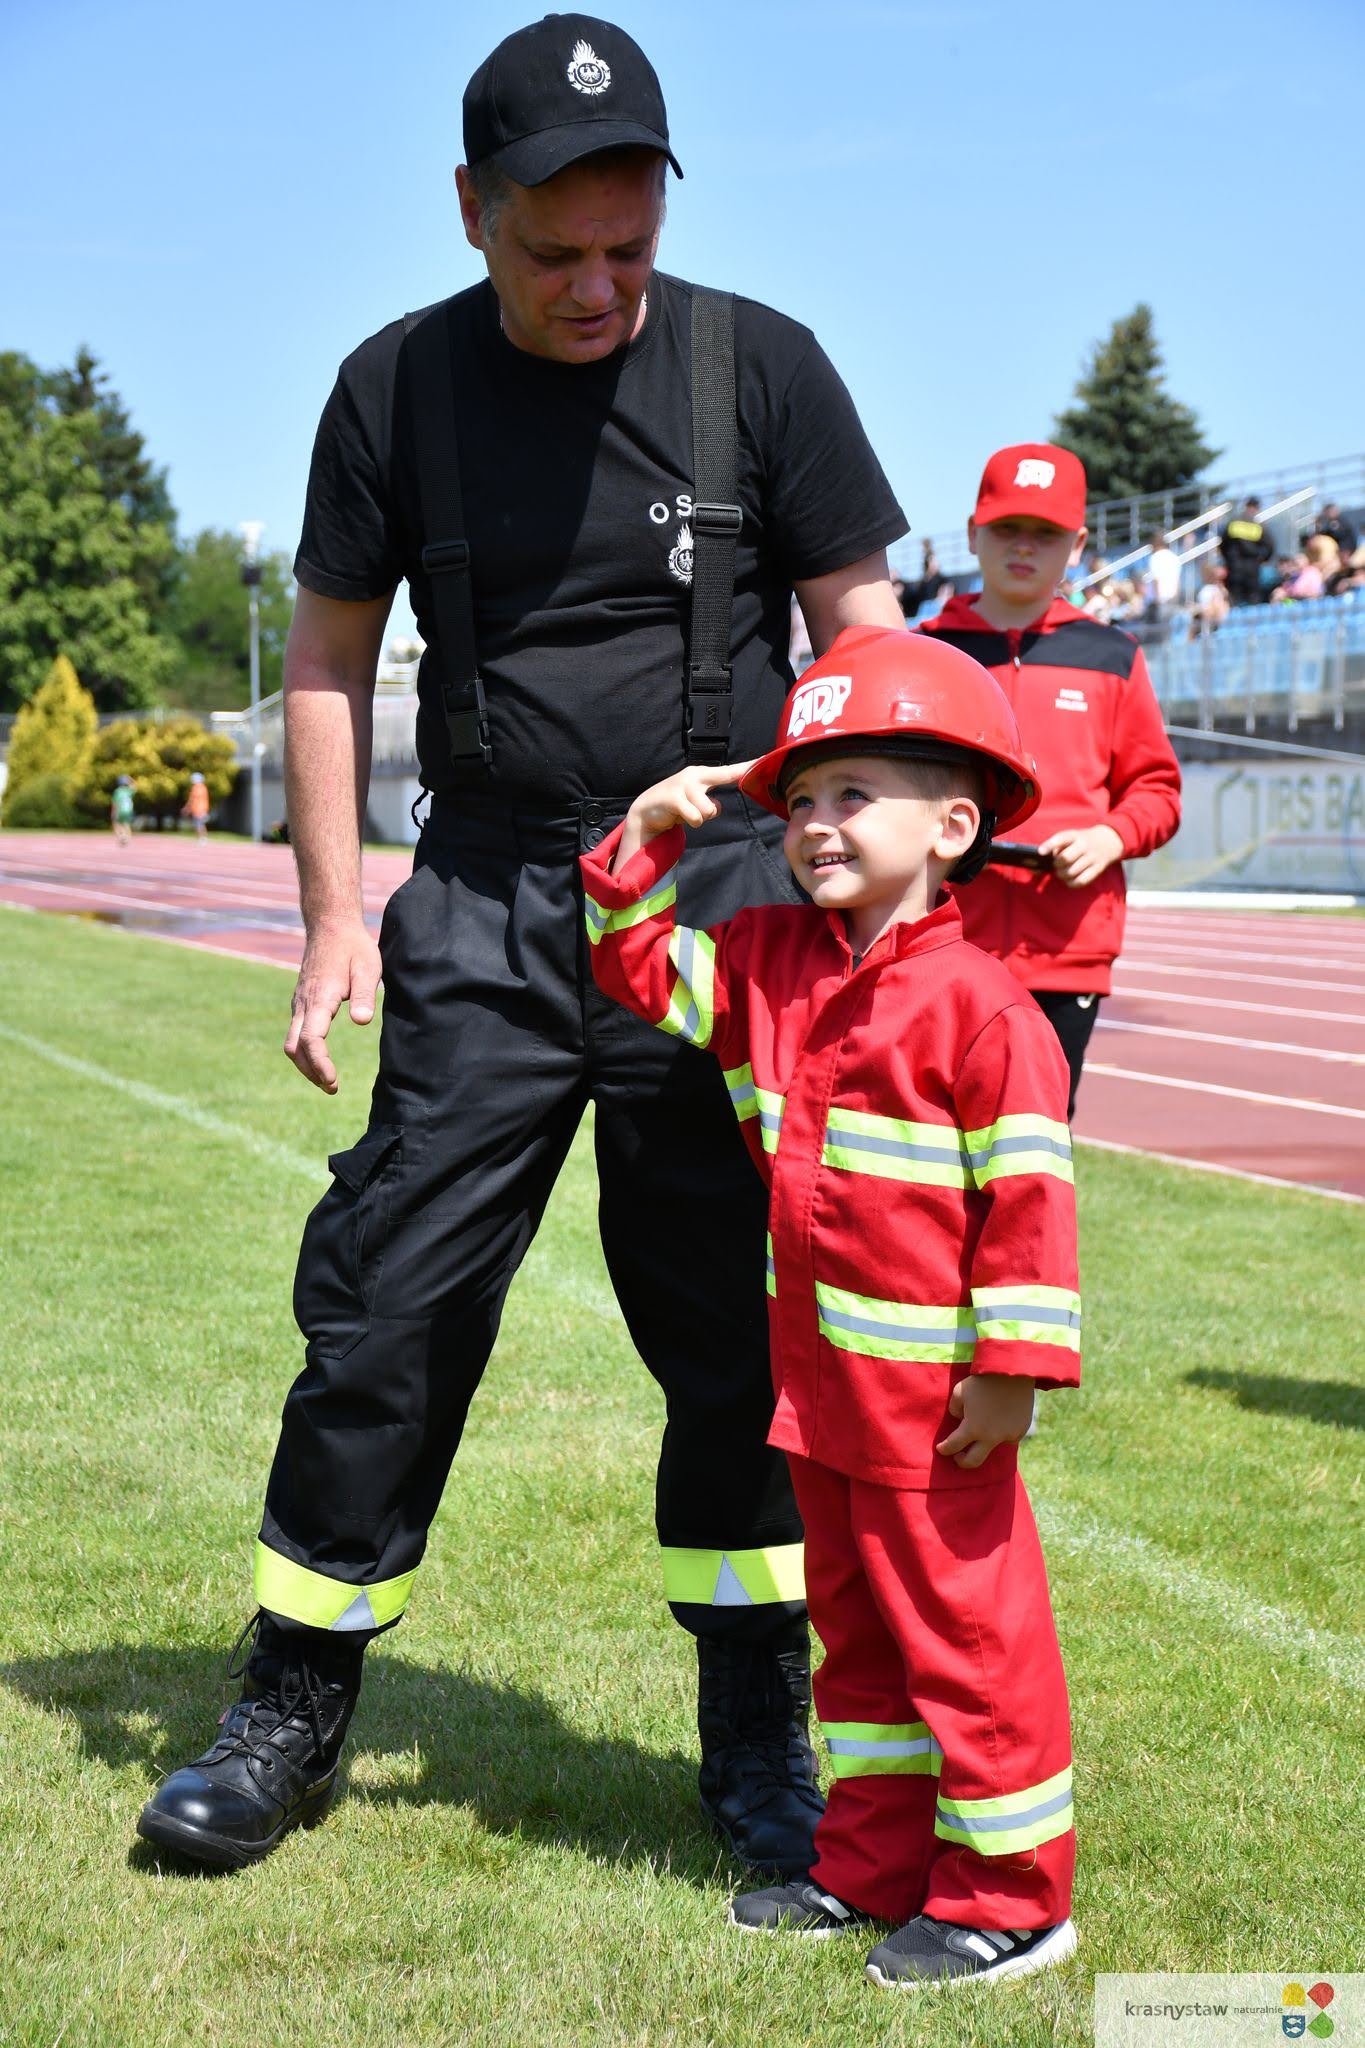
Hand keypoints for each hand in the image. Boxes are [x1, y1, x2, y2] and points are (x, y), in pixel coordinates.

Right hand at [283, 916, 382, 1093]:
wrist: (330, 925)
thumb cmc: (353, 947)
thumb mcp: (368, 967)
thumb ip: (366, 995)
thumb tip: (362, 1022)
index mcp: (319, 998)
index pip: (310, 1040)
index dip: (319, 1064)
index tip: (333, 1080)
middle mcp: (303, 1004)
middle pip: (294, 1048)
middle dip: (310, 1071)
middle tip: (332, 1087)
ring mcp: (299, 1003)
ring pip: (292, 1042)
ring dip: (306, 1064)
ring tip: (327, 1080)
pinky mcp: (301, 1002)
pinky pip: (296, 1032)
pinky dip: (305, 1051)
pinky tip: (320, 1058)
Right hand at [613, 760, 754, 869]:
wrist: (646, 810)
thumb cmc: (676, 805)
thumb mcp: (696, 801)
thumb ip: (711, 801)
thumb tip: (717, 807)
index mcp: (703, 774)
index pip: (730, 771)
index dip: (748, 766)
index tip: (764, 760)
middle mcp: (695, 775)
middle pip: (723, 779)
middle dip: (726, 786)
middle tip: (718, 792)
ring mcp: (684, 785)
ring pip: (709, 810)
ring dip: (700, 818)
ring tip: (686, 813)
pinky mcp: (674, 797)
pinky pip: (696, 818)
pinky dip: (691, 822)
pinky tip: (679, 817)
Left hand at [936, 1373, 1035, 1469]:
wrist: (1013, 1372)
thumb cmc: (982, 1380)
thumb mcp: (960, 1391)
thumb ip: (955, 1409)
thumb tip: (960, 1419)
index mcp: (973, 1428)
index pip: (953, 1446)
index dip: (944, 1449)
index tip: (941, 1449)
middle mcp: (991, 1437)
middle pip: (974, 1461)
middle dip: (963, 1462)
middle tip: (958, 1457)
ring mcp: (1008, 1435)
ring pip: (993, 1447)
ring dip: (985, 1442)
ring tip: (983, 1429)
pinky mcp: (1021, 1430)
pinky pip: (1008, 1438)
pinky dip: (1001, 1433)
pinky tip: (1000, 1421)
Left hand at [1037, 823, 1124, 888]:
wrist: (1109, 841)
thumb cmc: (1081, 842)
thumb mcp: (1071, 838)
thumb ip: (1055, 848)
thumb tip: (1036, 870)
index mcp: (1075, 835)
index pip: (1061, 838)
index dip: (1050, 845)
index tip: (1040, 852)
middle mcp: (1084, 845)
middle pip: (1065, 858)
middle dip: (1056, 865)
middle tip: (1056, 866)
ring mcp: (1092, 857)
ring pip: (1072, 871)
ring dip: (1063, 875)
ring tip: (1062, 873)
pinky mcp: (1098, 869)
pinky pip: (1081, 881)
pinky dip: (1072, 883)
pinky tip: (1069, 880)